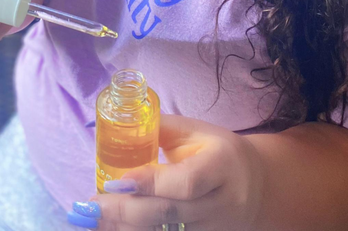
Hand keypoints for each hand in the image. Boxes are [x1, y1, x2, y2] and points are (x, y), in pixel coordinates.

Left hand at [68, 114, 267, 230]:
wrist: (257, 185)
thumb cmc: (218, 152)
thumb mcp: (197, 133)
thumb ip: (161, 131)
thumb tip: (117, 127)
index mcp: (223, 164)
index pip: (187, 181)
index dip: (150, 184)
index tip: (116, 182)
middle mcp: (223, 201)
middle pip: (169, 213)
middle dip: (124, 211)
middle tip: (90, 206)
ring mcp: (215, 227)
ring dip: (124, 227)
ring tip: (93, 219)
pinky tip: (113, 228)